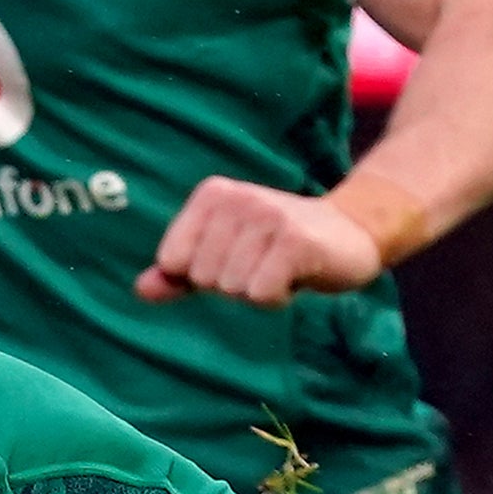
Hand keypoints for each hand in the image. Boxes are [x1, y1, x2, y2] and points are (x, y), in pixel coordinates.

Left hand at [134, 176, 389, 306]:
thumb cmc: (279, 247)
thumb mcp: (224, 254)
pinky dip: (278, 298)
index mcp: (212, 195)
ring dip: (259, 291)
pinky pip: (261, 295)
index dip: (203, 275)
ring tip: (282, 268)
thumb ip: (179, 274)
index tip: (236, 258)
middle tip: (265, 264)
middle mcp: (236, 198)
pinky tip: (297, 277)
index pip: (173, 261)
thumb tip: (140, 291)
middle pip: (203, 278)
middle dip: (233, 285)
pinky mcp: (294, 241)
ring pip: (232, 288)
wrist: (352, 231)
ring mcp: (266, 216)